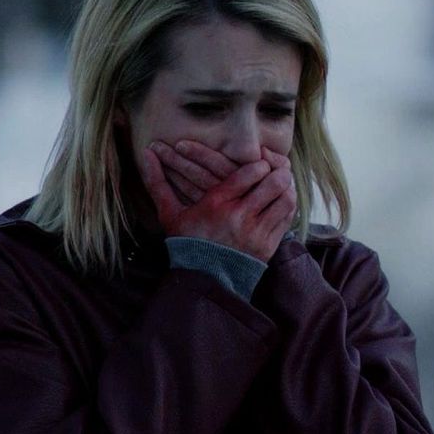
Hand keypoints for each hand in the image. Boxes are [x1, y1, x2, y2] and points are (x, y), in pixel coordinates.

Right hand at [141, 141, 296, 261]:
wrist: (202, 280)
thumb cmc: (185, 243)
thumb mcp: (169, 213)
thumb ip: (158, 182)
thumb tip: (145, 153)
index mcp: (217, 204)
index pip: (250, 172)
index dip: (260, 163)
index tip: (259, 161)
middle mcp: (239, 217)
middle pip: (272, 183)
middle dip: (278, 171)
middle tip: (276, 167)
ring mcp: (256, 232)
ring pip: (284, 199)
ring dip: (286, 187)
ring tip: (282, 181)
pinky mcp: (268, 246)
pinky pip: (287, 218)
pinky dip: (288, 205)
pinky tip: (282, 200)